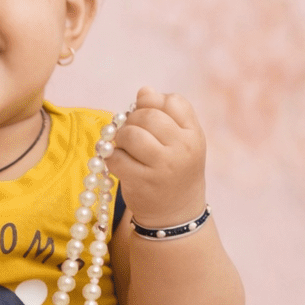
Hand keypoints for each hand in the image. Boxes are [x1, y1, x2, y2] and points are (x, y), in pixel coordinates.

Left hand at [109, 88, 207, 228]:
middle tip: (131, 133)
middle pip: (147, 115)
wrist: (177, 214)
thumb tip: (144, 90)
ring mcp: (162, 166)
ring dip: (120, 137)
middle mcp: (182, 149)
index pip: (172, 101)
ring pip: (130, 134)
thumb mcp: (180, 141)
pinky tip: (118, 163)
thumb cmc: (175, 170)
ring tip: (124, 147)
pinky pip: (115, 158)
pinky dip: (111, 158)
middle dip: (132, 120)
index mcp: (194, 135)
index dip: (154, 104)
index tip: (149, 119)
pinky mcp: (141, 182)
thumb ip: (165, 114)